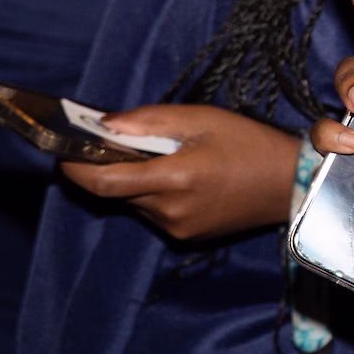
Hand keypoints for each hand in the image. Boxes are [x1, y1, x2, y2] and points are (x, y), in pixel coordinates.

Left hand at [59, 104, 300, 240]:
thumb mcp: (202, 118)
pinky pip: (154, 211)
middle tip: (116, 139)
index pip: (104, 182)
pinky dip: (154, 191)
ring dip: (135, 179)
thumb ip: (149, 120)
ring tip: (163, 154)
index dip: (75, 169)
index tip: (61, 152)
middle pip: (117, 191)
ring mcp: (178, 228)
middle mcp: (170, 211)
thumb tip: (105, 125)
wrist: (293, 184)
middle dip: (109, 166)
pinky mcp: (187, 235)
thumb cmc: (251, 144)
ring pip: (136, 201)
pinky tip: (181, 174)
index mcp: (174, 179)